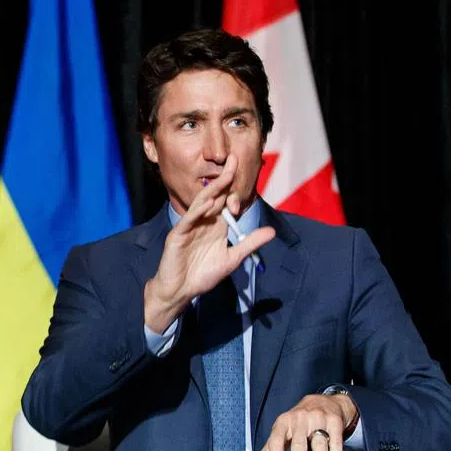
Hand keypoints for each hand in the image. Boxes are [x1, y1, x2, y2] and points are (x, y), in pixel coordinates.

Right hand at [144, 155, 274, 332]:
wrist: (180, 290)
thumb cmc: (202, 275)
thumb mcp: (232, 259)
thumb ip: (249, 244)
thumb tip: (271, 231)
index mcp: (216, 225)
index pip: (226, 202)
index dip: (236, 190)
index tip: (246, 175)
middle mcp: (203, 221)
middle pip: (214, 195)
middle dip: (225, 178)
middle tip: (235, 159)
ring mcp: (189, 226)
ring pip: (202, 203)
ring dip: (213, 189)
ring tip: (225, 176)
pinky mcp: (178, 234)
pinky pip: (189, 219)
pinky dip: (199, 211)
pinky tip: (209, 202)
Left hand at [242, 393, 359, 450]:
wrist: (322, 401)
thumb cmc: (296, 422)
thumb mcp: (281, 433)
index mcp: (283, 422)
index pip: (277, 437)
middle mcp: (299, 419)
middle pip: (299, 440)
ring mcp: (318, 419)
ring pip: (319, 441)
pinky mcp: (334, 421)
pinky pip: (336, 440)